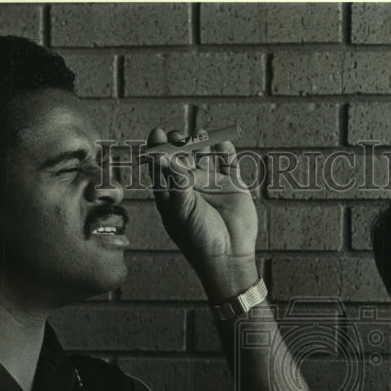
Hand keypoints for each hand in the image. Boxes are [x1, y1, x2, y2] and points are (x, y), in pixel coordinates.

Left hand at [147, 127, 258, 301]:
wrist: (229, 256)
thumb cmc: (199, 239)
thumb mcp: (182, 210)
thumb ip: (175, 182)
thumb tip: (164, 155)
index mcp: (171, 193)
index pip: (161, 166)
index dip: (158, 148)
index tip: (157, 133)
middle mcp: (190, 186)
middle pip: (182, 156)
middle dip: (179, 144)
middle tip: (178, 136)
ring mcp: (212, 183)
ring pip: (204, 155)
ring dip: (201, 143)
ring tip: (199, 135)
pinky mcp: (232, 184)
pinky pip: (228, 162)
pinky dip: (225, 150)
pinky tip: (221, 141)